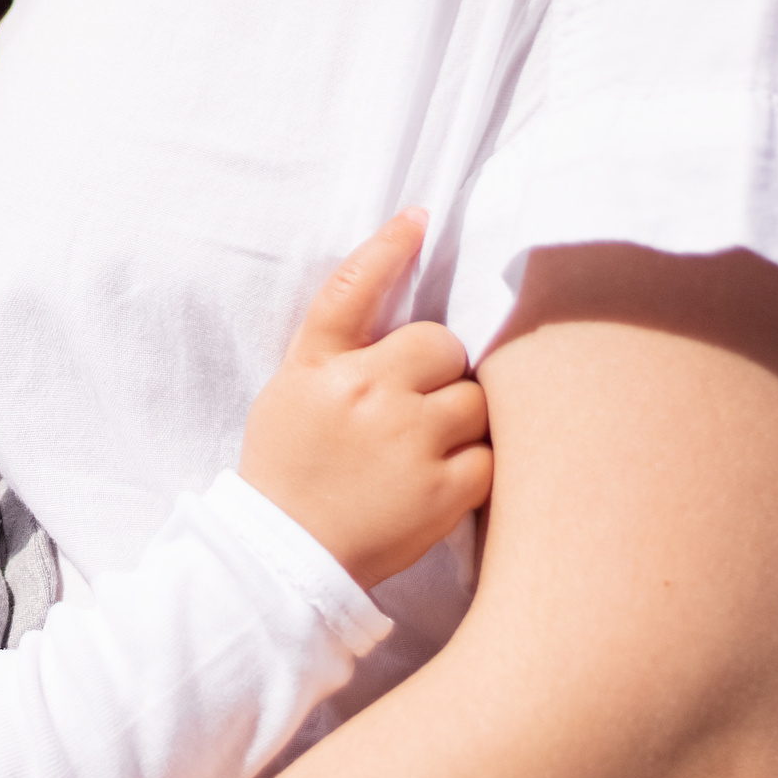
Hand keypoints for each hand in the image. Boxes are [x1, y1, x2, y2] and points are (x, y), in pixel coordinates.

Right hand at [241, 211, 492, 589]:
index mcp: (321, 368)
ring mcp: (409, 443)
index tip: (419, 218)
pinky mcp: (443, 492)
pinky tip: (440, 480)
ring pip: (474, 399)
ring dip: (461, 418)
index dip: (388, 247)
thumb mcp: (290, 390)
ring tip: (425, 449)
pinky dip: (475, 465)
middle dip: (438, 370)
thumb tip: (390, 279)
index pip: (353, 289)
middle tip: (413, 405)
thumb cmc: (290, 467)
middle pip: (444, 346)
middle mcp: (365, 396)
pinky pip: (490, 454)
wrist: (286, 559)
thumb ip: (337, 344)